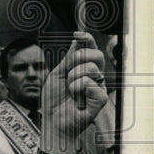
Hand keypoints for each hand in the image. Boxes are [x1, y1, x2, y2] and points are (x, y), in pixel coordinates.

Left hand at [40, 32, 107, 153]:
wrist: (53, 120)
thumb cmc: (54, 99)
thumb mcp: (57, 74)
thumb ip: (68, 59)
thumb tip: (77, 40)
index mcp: (83, 69)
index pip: (91, 49)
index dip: (87, 39)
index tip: (77, 33)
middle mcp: (94, 76)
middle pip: (96, 55)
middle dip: (78, 58)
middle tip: (68, 72)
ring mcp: (98, 87)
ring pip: (91, 69)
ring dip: (73, 79)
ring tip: (70, 91)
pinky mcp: (101, 99)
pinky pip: (91, 84)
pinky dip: (78, 89)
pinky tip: (77, 99)